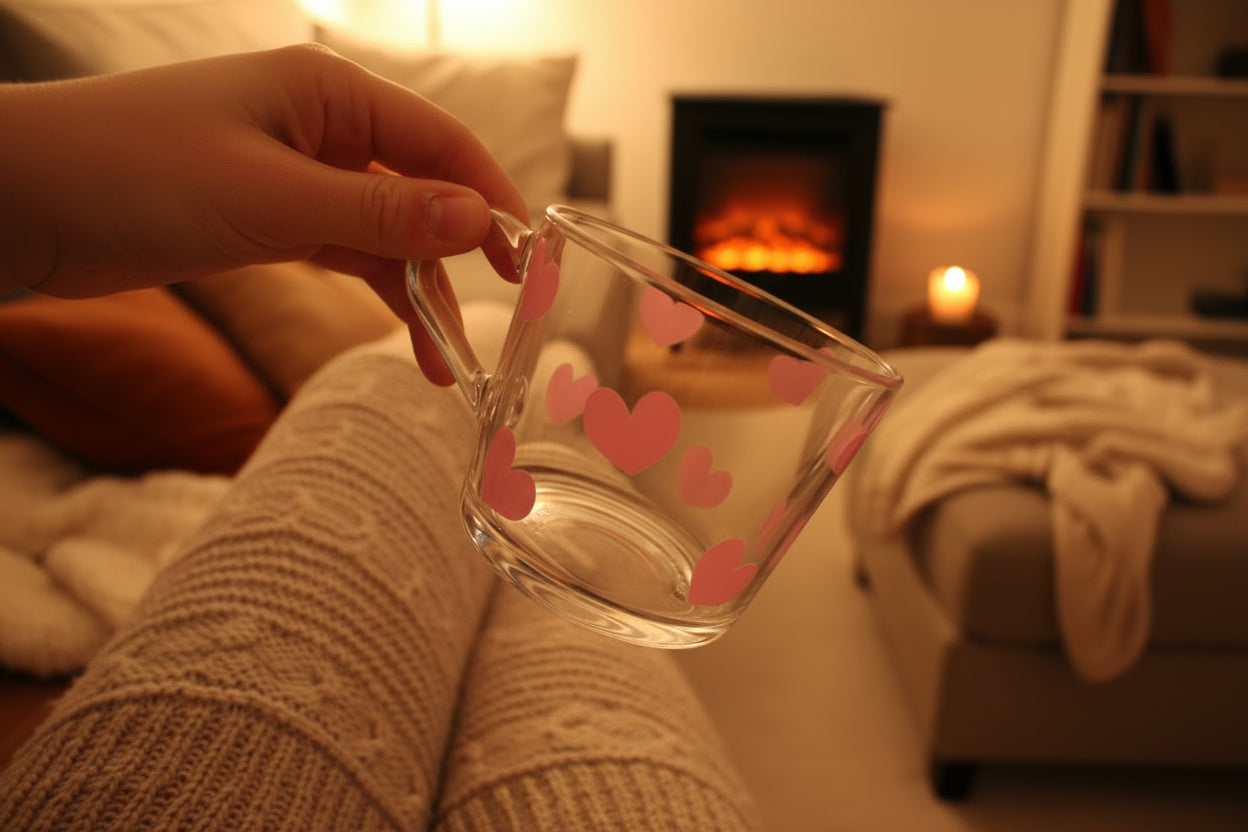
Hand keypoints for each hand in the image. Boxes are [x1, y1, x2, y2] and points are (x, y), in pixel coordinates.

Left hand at [0, 44, 529, 383]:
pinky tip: (402, 335)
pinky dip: (374, 293)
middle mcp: (319, 127)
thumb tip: (478, 219)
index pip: (441, 143)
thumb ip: (381, 211)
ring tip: (445, 363)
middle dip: (459, 257)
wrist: (20, 203)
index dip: (492, 200)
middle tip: (500, 320)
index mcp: (328, 92)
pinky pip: (345, 253)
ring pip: (385, 232)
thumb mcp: (272, 199)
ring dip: (416, 292)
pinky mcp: (267, 219)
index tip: (529, 263)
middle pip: (420, 190)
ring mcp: (294, 174)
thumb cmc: (135, 174)